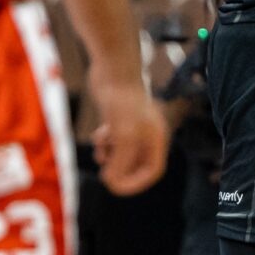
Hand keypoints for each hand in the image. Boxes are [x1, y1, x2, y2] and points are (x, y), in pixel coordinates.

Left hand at [88, 66, 168, 196]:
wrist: (112, 67)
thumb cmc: (122, 100)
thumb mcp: (123, 136)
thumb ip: (120, 162)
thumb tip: (112, 182)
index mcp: (156, 138)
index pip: (153, 171)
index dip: (136, 183)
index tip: (116, 187)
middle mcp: (147, 133)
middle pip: (138, 164)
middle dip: (121, 171)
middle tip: (105, 176)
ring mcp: (133, 125)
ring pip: (123, 153)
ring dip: (110, 158)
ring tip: (101, 153)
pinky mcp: (118, 118)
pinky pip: (113, 141)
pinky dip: (104, 144)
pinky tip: (98, 136)